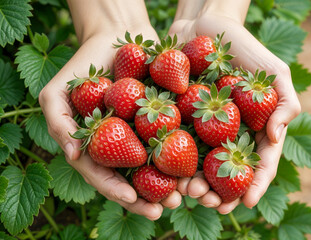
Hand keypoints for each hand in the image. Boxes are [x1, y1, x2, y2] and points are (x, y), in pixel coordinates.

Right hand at [40, 0, 182, 218]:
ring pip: (160, 164)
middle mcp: (124, 144)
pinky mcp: (166, 118)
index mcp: (99, 147)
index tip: (135, 201)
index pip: (106, 176)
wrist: (118, 37)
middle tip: (169, 206)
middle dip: (151, 196)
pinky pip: (178, 138)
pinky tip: (200, 165)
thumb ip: (59, 124)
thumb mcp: (58, 92)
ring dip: (174, 181)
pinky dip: (188, 153)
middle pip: (136, 178)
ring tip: (188, 193)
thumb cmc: (84, 65)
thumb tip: (73, 156)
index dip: (118, 191)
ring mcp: (145, 133)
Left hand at [169, 0, 300, 211]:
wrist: (205, 26)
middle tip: (209, 201)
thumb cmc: (244, 47)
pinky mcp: (176, 117)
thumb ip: (284, 104)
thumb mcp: (274, 73)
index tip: (245, 203)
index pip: (256, 162)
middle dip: (219, 191)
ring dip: (193, 183)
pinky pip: (173, 142)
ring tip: (188, 192)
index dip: (253, 185)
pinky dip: (170, 160)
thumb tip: (276, 138)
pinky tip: (166, 174)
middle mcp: (225, 133)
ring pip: (197, 163)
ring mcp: (200, 127)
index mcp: (251, 128)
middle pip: (224, 171)